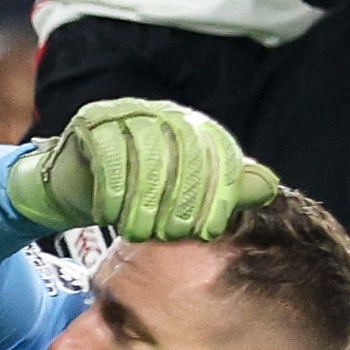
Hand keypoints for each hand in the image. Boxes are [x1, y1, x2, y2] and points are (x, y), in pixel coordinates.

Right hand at [8, 97, 279, 243]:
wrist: (79, 184)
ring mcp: (127, 113)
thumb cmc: (139, 193)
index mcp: (194, 126)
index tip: (208, 231)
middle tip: (172, 236)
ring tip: (139, 232)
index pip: (217, 153)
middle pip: (184, 153)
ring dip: (143, 200)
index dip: (216, 194)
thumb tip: (270, 185)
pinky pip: (108, 154)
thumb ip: (225, 188)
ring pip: (147, 154)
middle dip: (180, 199)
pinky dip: (112, 188)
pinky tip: (109, 214)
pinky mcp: (94, 121)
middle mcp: (164, 113)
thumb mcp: (185, 194)